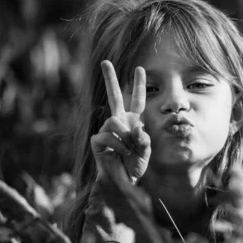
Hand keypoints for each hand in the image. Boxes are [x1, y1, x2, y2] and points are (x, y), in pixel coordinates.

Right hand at [91, 60, 150, 185]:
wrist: (123, 181)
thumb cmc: (135, 165)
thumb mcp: (146, 152)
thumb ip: (144, 140)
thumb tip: (135, 128)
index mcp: (133, 121)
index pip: (137, 99)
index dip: (139, 85)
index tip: (140, 68)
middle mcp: (119, 121)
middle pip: (114, 95)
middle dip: (110, 78)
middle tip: (105, 62)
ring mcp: (107, 129)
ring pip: (115, 120)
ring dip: (125, 136)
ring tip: (128, 149)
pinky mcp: (97, 140)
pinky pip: (108, 135)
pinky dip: (118, 145)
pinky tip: (121, 153)